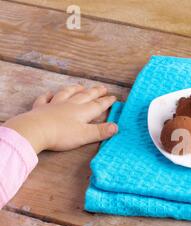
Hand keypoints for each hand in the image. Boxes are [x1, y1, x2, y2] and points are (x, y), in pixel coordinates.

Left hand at [3, 84, 117, 153]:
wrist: (35, 130)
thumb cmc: (62, 134)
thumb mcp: (85, 135)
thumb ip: (101, 131)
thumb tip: (116, 127)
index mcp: (82, 112)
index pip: (97, 105)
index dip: (106, 102)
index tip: (114, 97)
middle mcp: (70, 105)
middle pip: (84, 96)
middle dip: (95, 92)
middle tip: (102, 88)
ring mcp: (54, 105)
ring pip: (66, 94)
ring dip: (74, 89)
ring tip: (80, 86)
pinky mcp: (40, 109)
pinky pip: (44, 99)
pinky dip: (48, 96)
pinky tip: (49, 94)